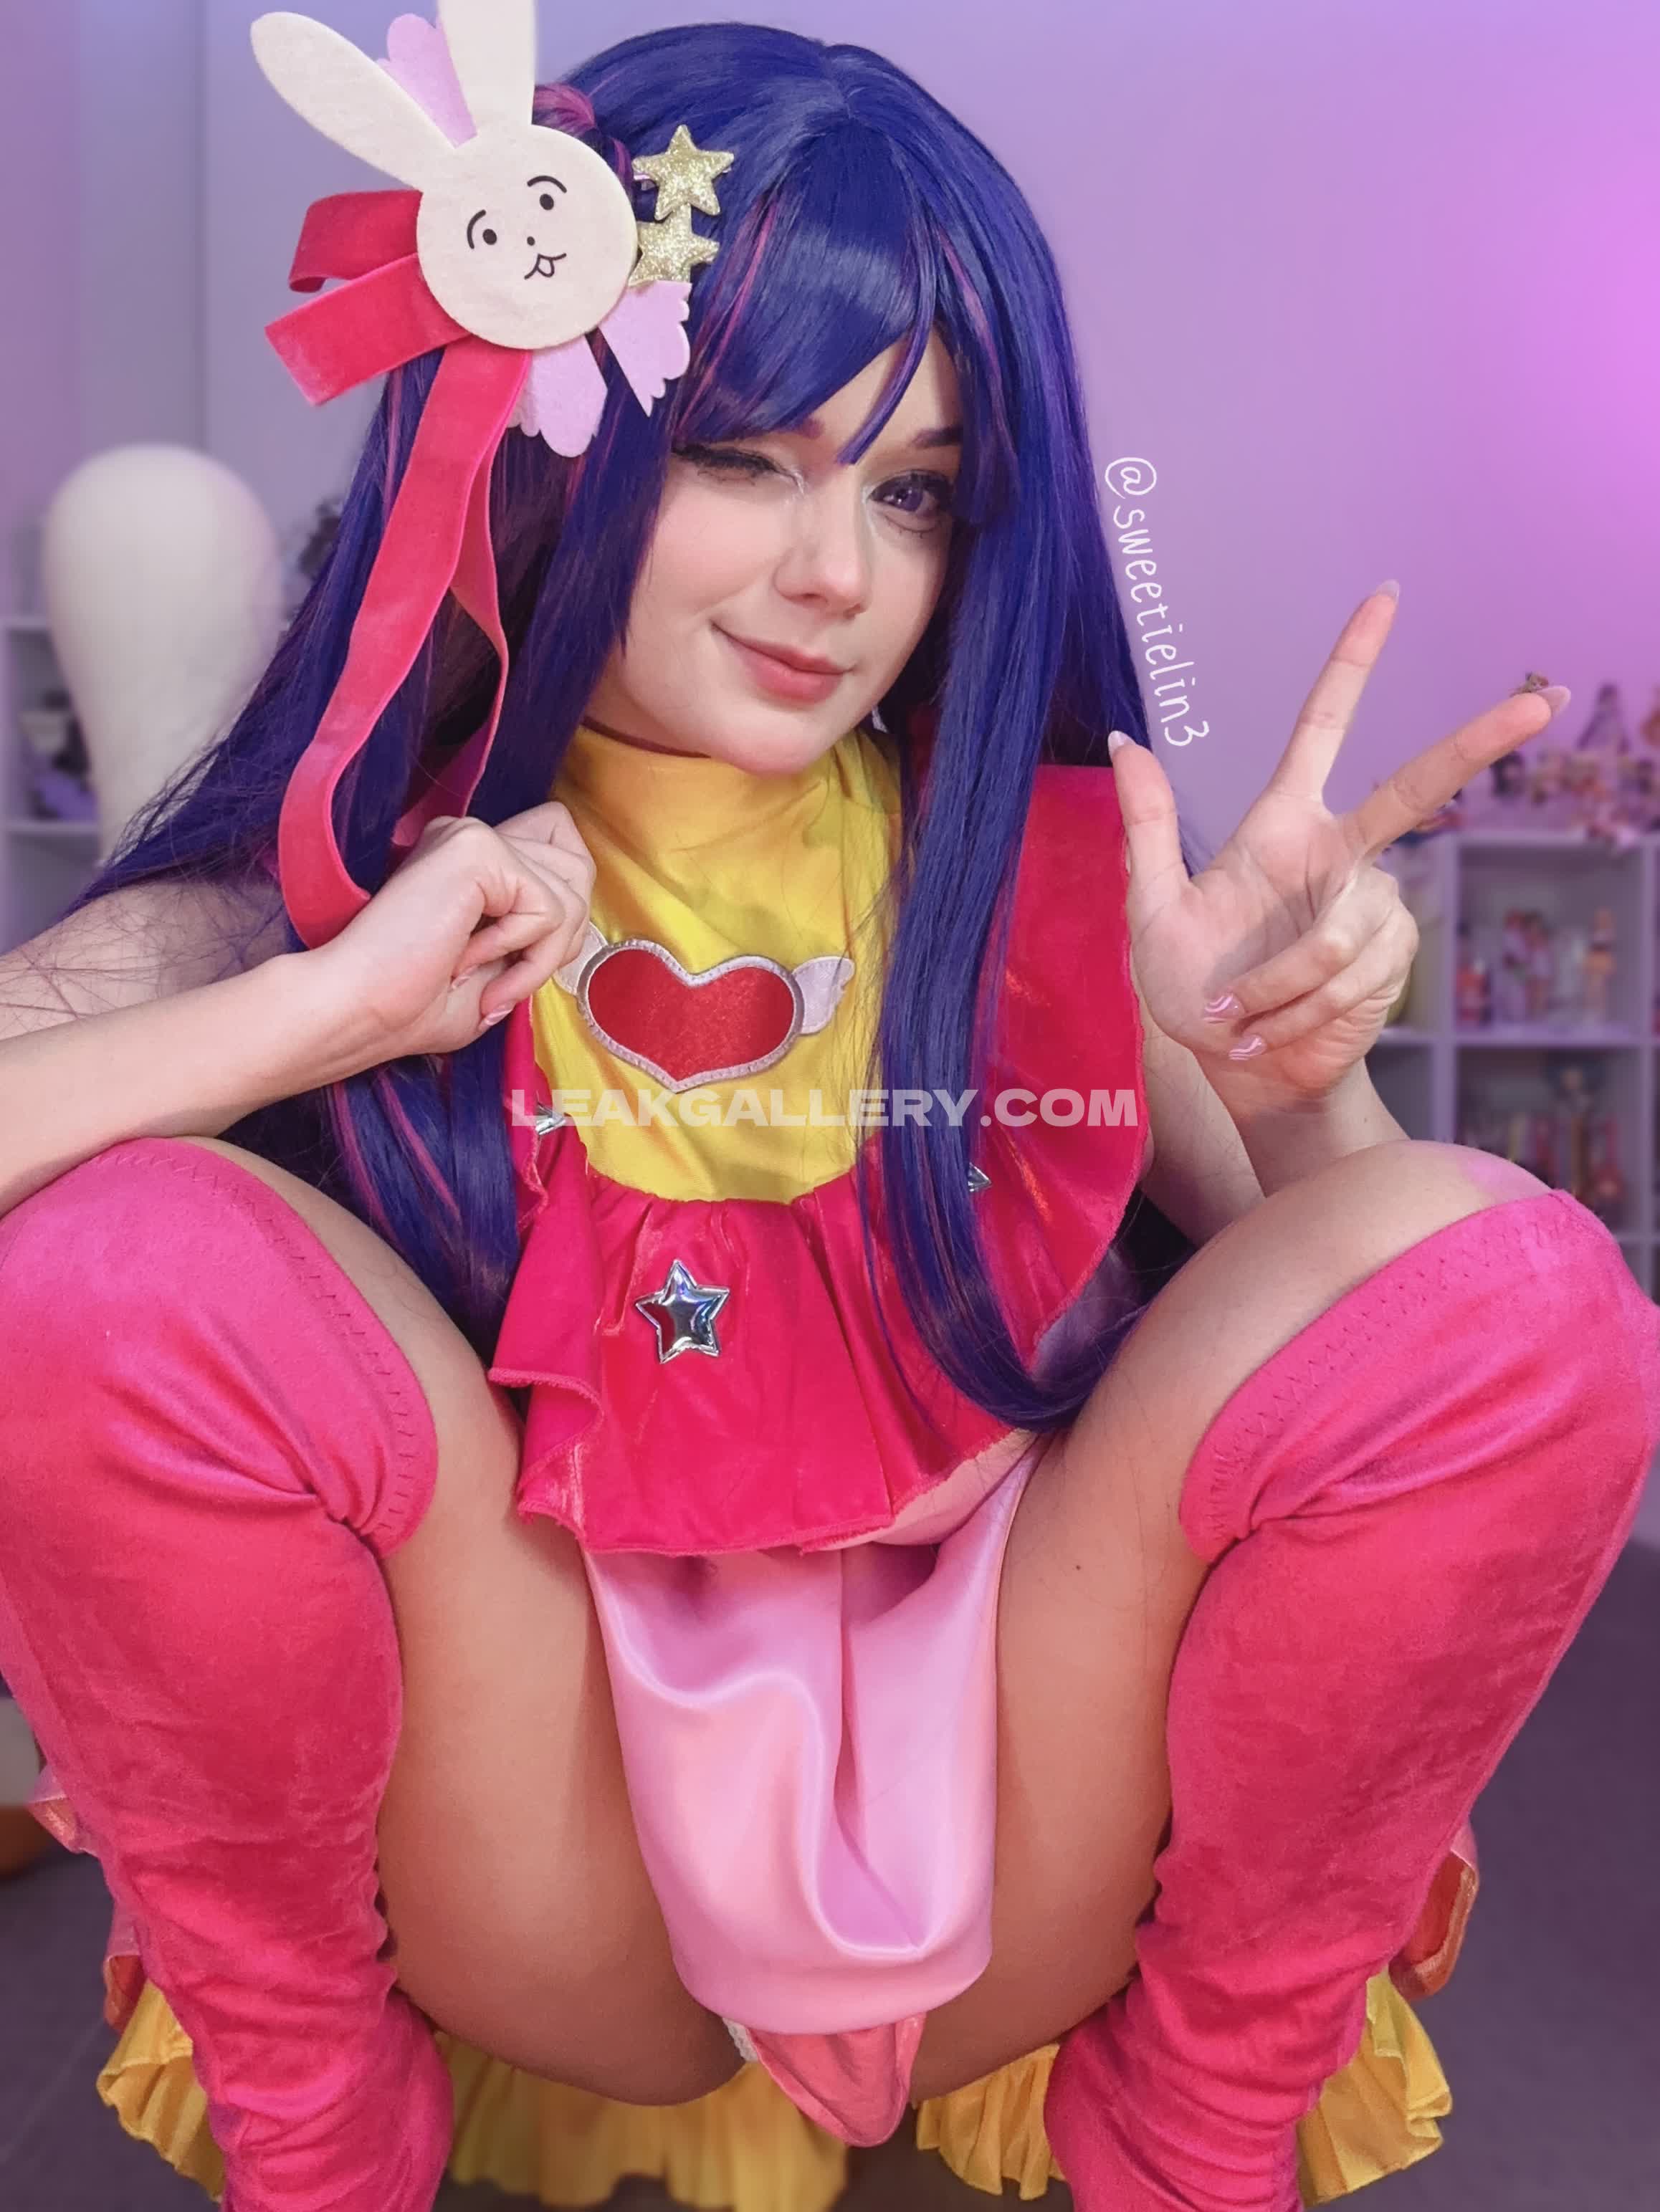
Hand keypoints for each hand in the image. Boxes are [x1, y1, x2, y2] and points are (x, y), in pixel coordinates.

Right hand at [299, 802, 595, 1074]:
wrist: (357, 1009)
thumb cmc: (412, 1006)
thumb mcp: (493, 971)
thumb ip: (533, 934)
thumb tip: (576, 921)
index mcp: (471, 861)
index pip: (561, 852)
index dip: (561, 913)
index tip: (514, 967)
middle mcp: (472, 837)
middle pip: (578, 865)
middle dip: (561, 937)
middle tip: (505, 978)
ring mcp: (474, 837)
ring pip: (572, 891)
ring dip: (539, 959)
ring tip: (484, 983)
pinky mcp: (477, 848)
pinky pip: (549, 907)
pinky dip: (524, 955)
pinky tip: (467, 964)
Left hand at [1111, 585, 1567, 1109]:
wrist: (1238, 1071)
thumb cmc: (1191, 991)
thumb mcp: (1151, 911)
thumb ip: (1147, 828)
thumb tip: (1121, 740)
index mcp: (1284, 825)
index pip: (1325, 727)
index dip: (1353, 663)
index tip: (1385, 597)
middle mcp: (1340, 855)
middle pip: (1417, 788)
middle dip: (1480, 742)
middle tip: (1544, 699)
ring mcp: (1373, 905)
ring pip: (1335, 936)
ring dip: (1271, 991)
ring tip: (1235, 1020)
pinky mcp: (1392, 956)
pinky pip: (1346, 978)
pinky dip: (1291, 1014)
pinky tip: (1266, 1034)